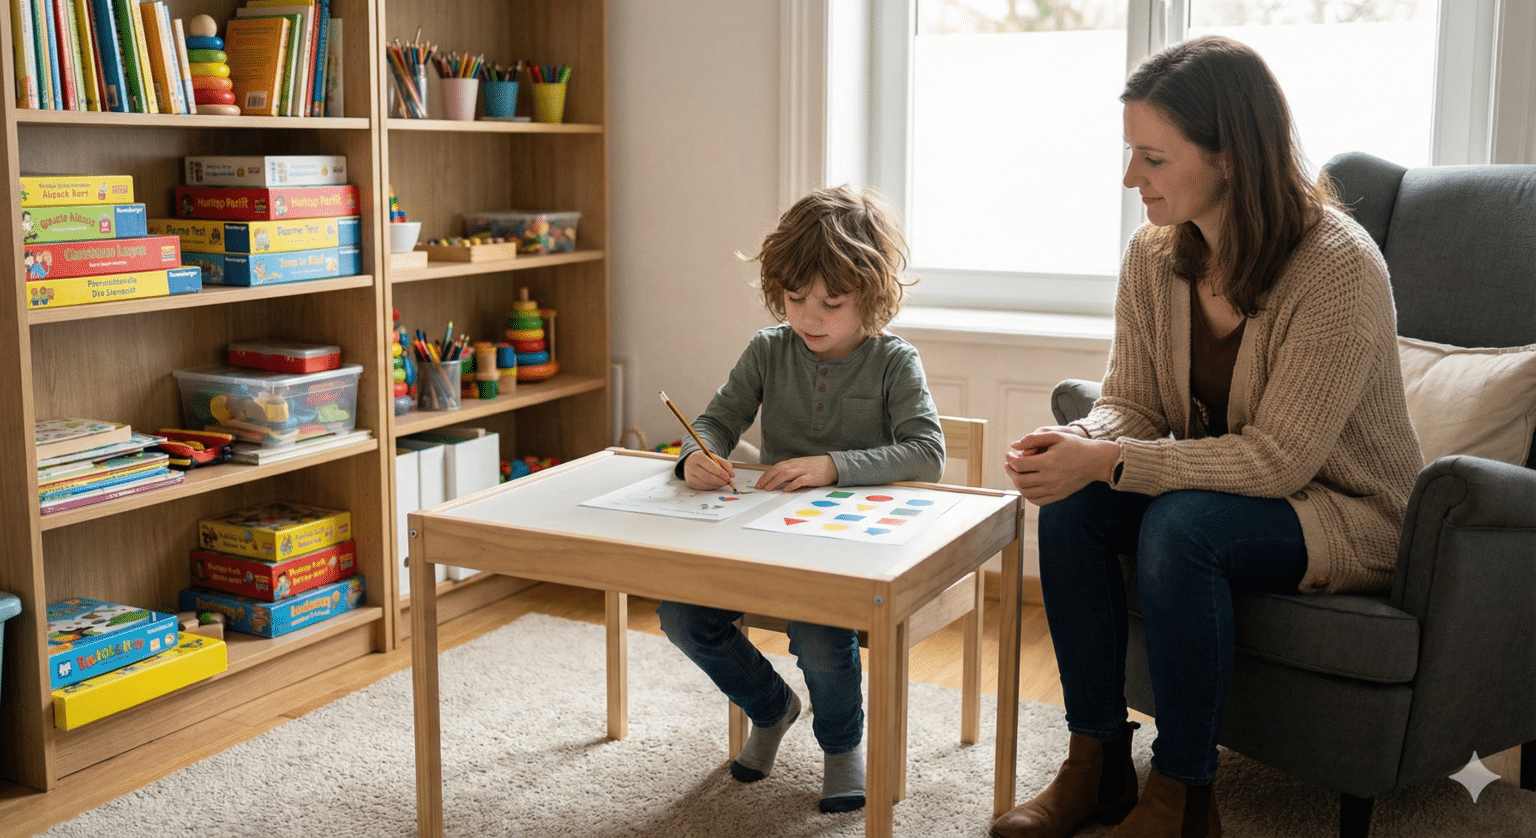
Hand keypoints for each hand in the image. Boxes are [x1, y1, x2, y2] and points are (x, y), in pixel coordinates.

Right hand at [683, 450, 735, 490]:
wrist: (693, 461)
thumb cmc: (706, 459)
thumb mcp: (715, 457)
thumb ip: (725, 464)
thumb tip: (732, 475)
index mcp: (697, 456)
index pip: (710, 466)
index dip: (720, 472)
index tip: (728, 476)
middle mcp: (690, 466)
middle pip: (706, 476)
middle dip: (719, 480)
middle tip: (727, 481)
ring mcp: (689, 476)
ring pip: (705, 484)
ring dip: (716, 485)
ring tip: (722, 482)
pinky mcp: (690, 483)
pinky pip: (703, 488)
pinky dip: (711, 487)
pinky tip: (716, 484)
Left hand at [755, 455, 837, 491]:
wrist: (833, 464)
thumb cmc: (816, 467)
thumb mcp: (801, 466)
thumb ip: (790, 471)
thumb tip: (778, 480)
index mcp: (793, 462)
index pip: (775, 467)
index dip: (766, 475)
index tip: (759, 483)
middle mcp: (796, 465)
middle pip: (778, 470)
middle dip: (767, 478)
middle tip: (759, 487)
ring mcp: (804, 470)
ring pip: (786, 474)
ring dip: (775, 481)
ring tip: (768, 489)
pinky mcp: (811, 477)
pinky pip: (799, 481)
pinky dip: (791, 485)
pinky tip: (785, 490)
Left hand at [1003, 426, 1118, 505]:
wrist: (1096, 461)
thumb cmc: (1076, 446)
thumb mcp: (1056, 436)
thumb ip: (1034, 438)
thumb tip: (1014, 445)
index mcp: (1049, 462)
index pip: (1020, 465)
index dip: (1010, 459)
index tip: (1009, 454)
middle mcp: (1051, 478)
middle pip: (1020, 480)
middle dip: (1010, 471)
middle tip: (1009, 464)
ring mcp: (1055, 489)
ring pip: (1026, 492)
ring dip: (1017, 483)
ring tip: (1016, 473)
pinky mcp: (1058, 496)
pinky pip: (1037, 500)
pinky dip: (1027, 494)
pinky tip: (1026, 484)